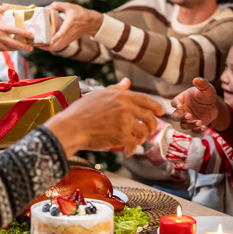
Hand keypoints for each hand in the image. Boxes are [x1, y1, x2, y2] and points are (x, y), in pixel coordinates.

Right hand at [0, 4, 33, 52]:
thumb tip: (7, 5)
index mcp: (1, 28)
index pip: (17, 32)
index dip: (25, 34)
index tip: (31, 36)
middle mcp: (1, 38)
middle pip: (16, 44)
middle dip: (25, 47)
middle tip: (31, 48)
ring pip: (10, 49)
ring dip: (18, 49)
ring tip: (23, 47)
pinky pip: (4, 50)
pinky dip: (9, 49)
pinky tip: (12, 47)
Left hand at [44, 1, 102, 51]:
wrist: (92, 22)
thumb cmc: (81, 13)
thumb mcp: (69, 6)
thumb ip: (57, 5)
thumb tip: (47, 7)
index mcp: (70, 24)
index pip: (63, 33)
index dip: (56, 38)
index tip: (50, 42)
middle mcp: (70, 33)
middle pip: (59, 44)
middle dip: (48, 47)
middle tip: (38, 45)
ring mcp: (70, 38)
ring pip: (60, 47)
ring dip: (50, 48)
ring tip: (40, 46)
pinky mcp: (70, 40)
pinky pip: (61, 46)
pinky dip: (54, 47)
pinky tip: (47, 44)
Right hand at [44, 78, 164, 156]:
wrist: (72, 127)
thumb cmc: (81, 111)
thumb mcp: (99, 94)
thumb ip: (116, 89)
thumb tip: (126, 82)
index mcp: (121, 96)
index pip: (146, 100)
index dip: (156, 106)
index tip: (160, 112)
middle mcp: (125, 107)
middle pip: (149, 117)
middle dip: (153, 125)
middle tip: (151, 130)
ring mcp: (124, 122)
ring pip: (143, 131)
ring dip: (143, 138)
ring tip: (137, 141)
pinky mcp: (121, 136)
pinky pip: (134, 144)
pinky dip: (133, 149)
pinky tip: (129, 151)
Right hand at [170, 78, 222, 131]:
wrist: (214, 105)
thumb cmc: (207, 94)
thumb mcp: (206, 87)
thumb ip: (202, 83)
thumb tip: (196, 79)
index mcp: (182, 100)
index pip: (174, 102)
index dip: (176, 105)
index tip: (180, 106)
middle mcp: (182, 110)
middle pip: (175, 117)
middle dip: (180, 117)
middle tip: (189, 116)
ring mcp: (187, 119)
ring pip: (183, 125)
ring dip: (190, 125)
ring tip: (199, 122)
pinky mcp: (194, 126)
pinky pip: (193, 131)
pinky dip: (197, 130)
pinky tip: (203, 127)